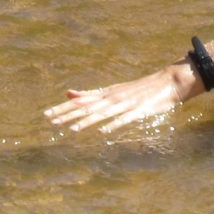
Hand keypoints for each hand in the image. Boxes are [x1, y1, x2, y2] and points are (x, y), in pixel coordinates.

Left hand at [44, 64, 204, 133]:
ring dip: (87, 121)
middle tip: (50, 120)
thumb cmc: (137, 89)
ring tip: (72, 129)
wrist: (167, 82)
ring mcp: (125, 104)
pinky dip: (113, 125)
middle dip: (68, 114)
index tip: (46, 115)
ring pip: (103, 114)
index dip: (63, 109)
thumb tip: (68, 93)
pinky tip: (104, 131)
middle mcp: (112, 98)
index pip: (80, 102)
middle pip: (87, 107)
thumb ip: (89, 94)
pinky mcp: (139, 111)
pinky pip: (124, 119)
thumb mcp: (111, 90)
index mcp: (105, 94)